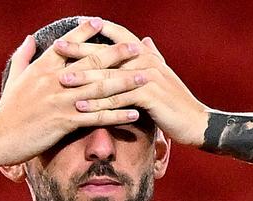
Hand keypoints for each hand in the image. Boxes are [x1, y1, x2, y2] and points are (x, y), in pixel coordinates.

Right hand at [0, 18, 144, 165]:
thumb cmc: (7, 111)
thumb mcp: (14, 79)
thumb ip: (24, 56)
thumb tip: (30, 38)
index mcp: (42, 68)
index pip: (69, 44)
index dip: (86, 32)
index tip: (102, 22)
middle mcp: (55, 80)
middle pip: (92, 62)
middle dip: (117, 53)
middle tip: (137, 47)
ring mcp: (61, 101)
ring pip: (99, 88)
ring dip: (125, 82)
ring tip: (145, 77)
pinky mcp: (65, 121)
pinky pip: (98, 117)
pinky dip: (117, 114)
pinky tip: (134, 112)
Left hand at [53, 21, 210, 145]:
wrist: (196, 121)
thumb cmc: (176, 101)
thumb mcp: (163, 75)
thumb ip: (152, 57)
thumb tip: (145, 40)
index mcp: (146, 54)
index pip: (118, 35)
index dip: (95, 29)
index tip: (73, 26)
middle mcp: (146, 61)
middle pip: (107, 53)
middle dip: (80, 50)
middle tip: (57, 47)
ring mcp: (148, 78)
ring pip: (110, 76)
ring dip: (85, 78)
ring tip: (62, 80)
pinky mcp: (149, 97)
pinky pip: (118, 99)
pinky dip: (99, 104)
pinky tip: (81, 107)